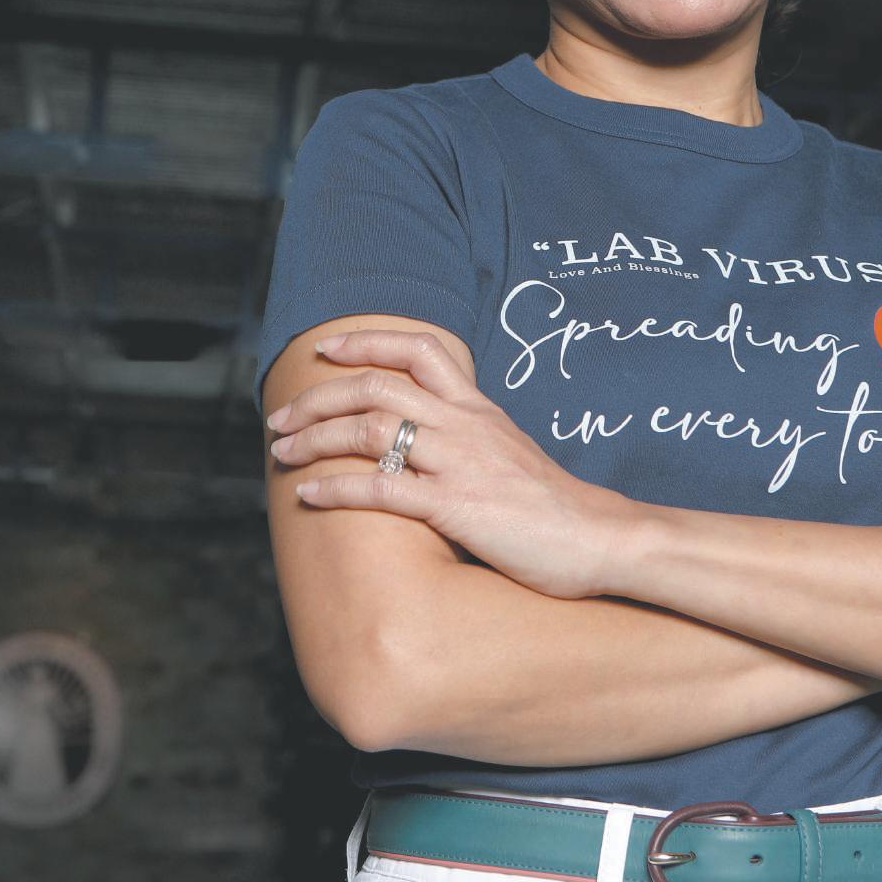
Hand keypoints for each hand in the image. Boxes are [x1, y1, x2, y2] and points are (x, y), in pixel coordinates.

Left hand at [264, 327, 630, 598]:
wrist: (600, 539)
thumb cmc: (555, 508)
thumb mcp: (511, 454)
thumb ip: (471, 439)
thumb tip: (427, 443)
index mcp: (478, 409)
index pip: (421, 348)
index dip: (367, 342)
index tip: (326, 349)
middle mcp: (465, 425)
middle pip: (377, 385)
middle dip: (318, 397)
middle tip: (281, 419)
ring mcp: (460, 464)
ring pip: (370, 429)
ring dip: (315, 438)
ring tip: (282, 454)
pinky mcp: (457, 506)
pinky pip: (381, 488)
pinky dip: (335, 488)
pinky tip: (308, 495)